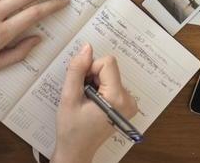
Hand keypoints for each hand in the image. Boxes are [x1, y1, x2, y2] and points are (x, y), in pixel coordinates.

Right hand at [53, 44, 137, 162]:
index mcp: (117, 98)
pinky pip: (112, 83)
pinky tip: (92, 103)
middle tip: (82, 95)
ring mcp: (130, 103)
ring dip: (95, 82)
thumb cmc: (71, 129)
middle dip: (92, 76)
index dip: (90, 69)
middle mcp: (129, 99)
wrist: (76, 151)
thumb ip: (77, 70)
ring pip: (109, 74)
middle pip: (109, 68)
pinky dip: (100, 88)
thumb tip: (87, 48)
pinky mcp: (126, 104)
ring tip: (86, 101)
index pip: (107, 63)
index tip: (81, 85)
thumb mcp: (69, 97)